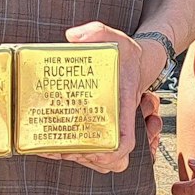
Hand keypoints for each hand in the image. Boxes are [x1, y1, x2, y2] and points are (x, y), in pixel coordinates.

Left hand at [37, 22, 152, 173]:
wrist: (136, 62)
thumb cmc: (126, 54)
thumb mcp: (115, 38)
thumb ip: (96, 32)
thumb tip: (72, 38)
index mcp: (123, 105)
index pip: (124, 141)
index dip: (109, 153)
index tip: (91, 150)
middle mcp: (119, 121)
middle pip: (111, 160)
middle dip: (90, 160)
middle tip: (66, 151)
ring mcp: (111, 127)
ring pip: (104, 162)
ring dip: (84, 160)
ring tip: (59, 151)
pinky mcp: (101, 128)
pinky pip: (96, 153)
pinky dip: (79, 155)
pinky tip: (58, 146)